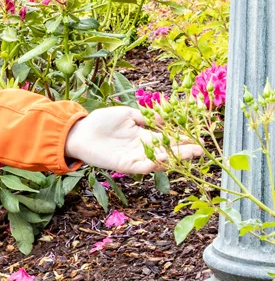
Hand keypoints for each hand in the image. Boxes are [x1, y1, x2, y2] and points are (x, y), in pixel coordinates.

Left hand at [64, 106, 202, 174]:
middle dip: (184, 151)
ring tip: (188, 154)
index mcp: (144, 135)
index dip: (182, 138)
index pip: (168, 138)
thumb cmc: (101, 121)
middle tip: (201, 149)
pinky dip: (152, 165)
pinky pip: (141, 167)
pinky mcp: (124, 165)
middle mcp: (142, 148)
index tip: (198, 137)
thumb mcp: (126, 113)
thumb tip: (163, 118)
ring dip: (173, 158)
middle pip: (168, 151)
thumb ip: (145, 116)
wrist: (80, 132)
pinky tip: (164, 159)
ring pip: (158, 161)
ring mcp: (134, 157)